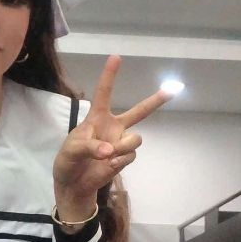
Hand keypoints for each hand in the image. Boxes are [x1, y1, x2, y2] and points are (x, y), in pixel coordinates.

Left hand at [53, 55, 170, 213]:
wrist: (74, 184)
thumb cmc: (68, 161)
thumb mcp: (72, 151)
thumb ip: (90, 147)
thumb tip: (110, 150)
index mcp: (96, 118)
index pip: (104, 93)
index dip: (110, 76)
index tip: (116, 57)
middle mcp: (112, 127)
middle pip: (138, 112)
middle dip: (155, 101)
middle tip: (172, 89)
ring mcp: (120, 143)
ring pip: (136, 139)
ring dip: (123, 147)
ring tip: (107, 156)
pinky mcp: (123, 158)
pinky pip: (131, 156)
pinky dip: (120, 161)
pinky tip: (108, 165)